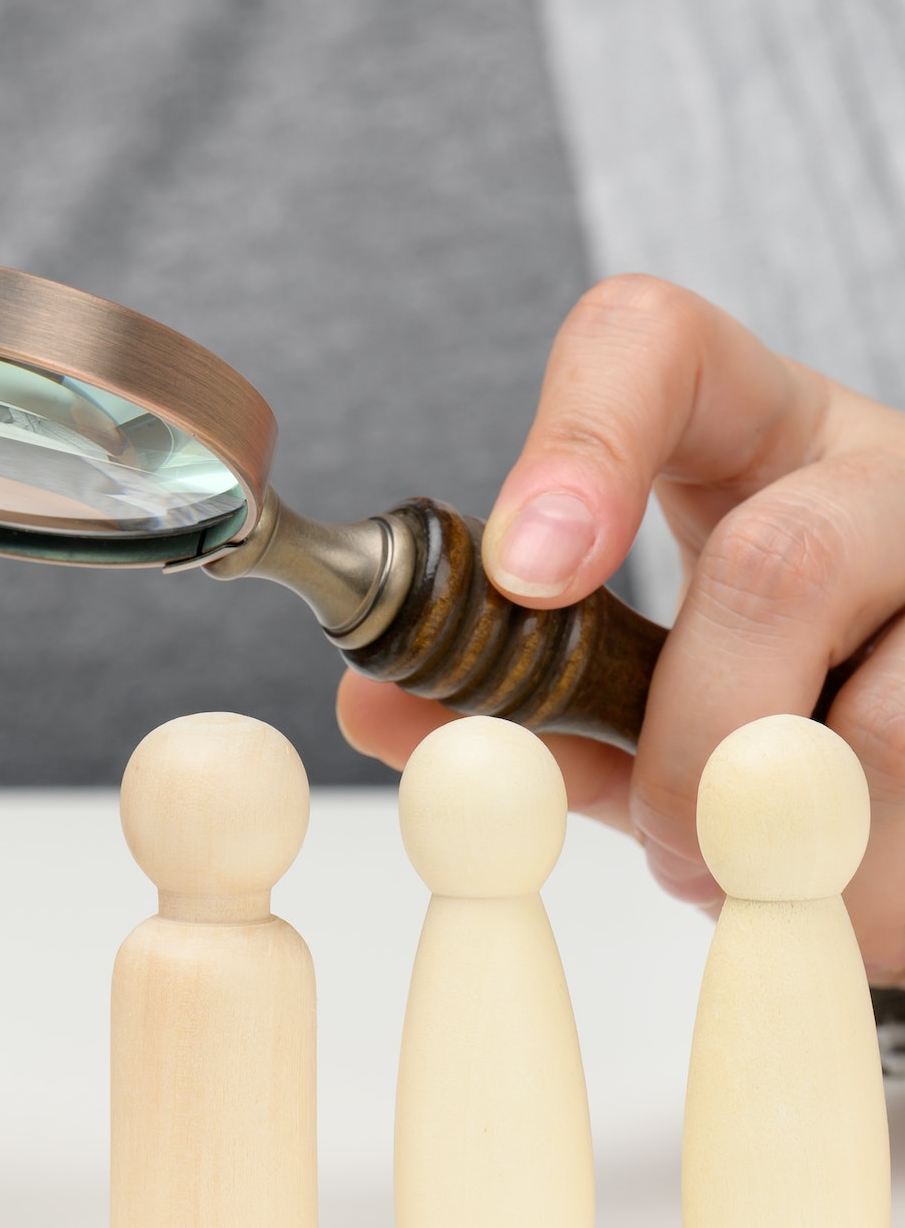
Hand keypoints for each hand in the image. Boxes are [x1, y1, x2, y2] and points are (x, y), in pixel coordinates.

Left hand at [337, 275, 904, 979]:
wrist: (902, 702)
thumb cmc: (753, 674)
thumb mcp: (634, 671)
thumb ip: (517, 696)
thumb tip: (374, 710)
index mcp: (741, 422)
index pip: (648, 345)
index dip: (579, 447)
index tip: (526, 572)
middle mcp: (867, 463)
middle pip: (772, 563)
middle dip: (691, 738)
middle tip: (667, 833)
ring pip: (887, 713)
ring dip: (789, 840)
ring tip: (752, 874)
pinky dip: (866, 878)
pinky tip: (837, 882)